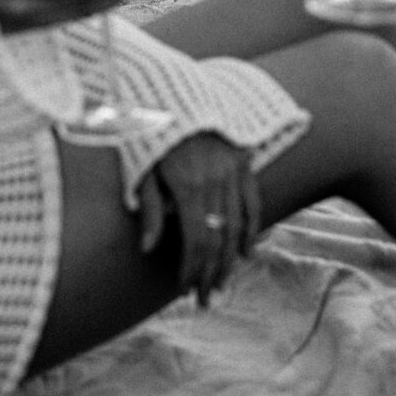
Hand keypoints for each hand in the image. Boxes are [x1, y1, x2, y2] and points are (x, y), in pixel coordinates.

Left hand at [137, 133, 260, 306]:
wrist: (177, 96)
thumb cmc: (152, 136)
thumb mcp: (142, 169)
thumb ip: (150, 209)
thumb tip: (148, 249)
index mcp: (187, 186)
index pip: (196, 240)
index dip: (192, 268)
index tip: (186, 289)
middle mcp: (215, 182)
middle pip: (219, 239)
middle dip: (212, 273)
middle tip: (206, 299)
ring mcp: (232, 172)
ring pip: (237, 225)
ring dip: (231, 259)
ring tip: (223, 283)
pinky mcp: (243, 164)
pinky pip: (253, 202)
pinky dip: (252, 229)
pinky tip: (247, 252)